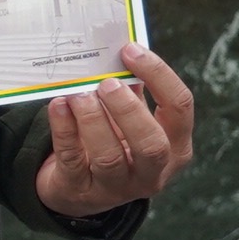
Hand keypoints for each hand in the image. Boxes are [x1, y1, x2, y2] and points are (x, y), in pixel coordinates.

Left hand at [35, 43, 196, 220]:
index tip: (131, 50)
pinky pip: (72, 159)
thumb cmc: (111, 143)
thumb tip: (119, 49)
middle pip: (152, 144)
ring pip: (109, 156)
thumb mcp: (128, 121)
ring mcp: (116, 187)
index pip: (180, 109)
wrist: (77, 189)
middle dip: (128, 110)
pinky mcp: (79, 190)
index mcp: (174, 147)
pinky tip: (58, 106)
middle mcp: (151, 172)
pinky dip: (64, 130)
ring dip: (92, 120)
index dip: (159, 76)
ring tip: (79, 95)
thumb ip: (131, 91)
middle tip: (106, 83)